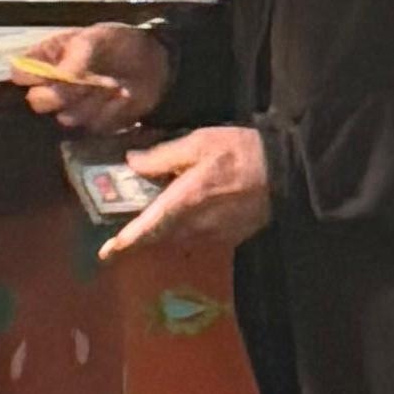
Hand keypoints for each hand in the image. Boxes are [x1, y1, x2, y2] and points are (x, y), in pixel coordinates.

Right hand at [13, 21, 167, 132]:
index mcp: (47, 58)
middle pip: (37, 102)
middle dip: (63, 92)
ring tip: (110, 82)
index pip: (19, 73)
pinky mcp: (94, 124)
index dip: (32, 75)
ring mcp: (72, 108)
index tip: (53, 70)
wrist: (154, 63)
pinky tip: (121, 96)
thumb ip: (76, 55)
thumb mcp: (97, 38)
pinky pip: (92, 125)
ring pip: (66, 117)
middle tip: (87, 78)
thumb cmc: (119, 44)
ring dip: (90, 101)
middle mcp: (53, 86)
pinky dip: (110, 111)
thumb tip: (60, 76)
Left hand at [99, 124, 270, 267]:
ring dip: (167, 228)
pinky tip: (196, 210)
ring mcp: (214, 235)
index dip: (125, 241)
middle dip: (144, 232)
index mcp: (183, 202)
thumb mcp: (199, 142)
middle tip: (130, 223)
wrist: (286, 173)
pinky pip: (199, 236)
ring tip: (164, 212)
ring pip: (179, 237)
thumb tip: (132, 163)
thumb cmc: (241, 152)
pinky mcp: (230, 237)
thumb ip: (162, 156)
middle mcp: (195, 226)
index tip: (106, 252)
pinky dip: (189, 227)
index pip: (147, 228)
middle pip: (160, 236)